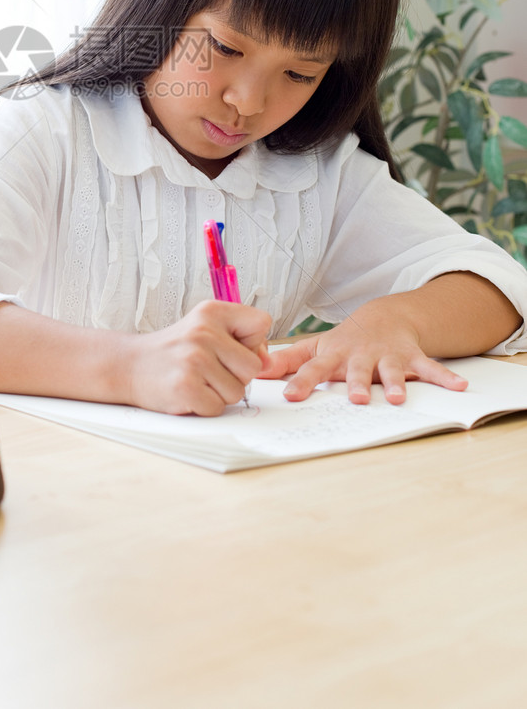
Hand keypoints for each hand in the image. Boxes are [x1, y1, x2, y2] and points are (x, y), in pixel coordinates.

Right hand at [127, 301, 270, 415]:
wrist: (130, 364)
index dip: (252, 342)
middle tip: (209, 370)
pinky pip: (218, 407)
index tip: (228, 347)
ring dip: (219, 393)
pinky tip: (188, 392)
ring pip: (237, 392)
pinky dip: (204, 406)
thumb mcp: (205, 328)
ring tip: (196, 379)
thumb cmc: (174, 350)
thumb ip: (239, 339)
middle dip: (236, 375)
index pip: (262, 323)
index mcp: (212, 312)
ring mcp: (194, 359)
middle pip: (253, 366)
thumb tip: (267, 362)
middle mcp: (204, 332)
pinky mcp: (185, 386)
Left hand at [258, 299, 468, 404]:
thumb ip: (288, 362)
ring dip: (396, 382)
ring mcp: (388, 355)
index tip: (291, 397)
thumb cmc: (345, 340)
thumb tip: (256, 371)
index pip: (314, 370)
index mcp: (335, 356)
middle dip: (357, 384)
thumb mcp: (316, 348)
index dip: (302, 383)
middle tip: (357, 399)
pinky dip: (445, 378)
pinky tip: (459, 388)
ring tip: (399, 397)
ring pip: (392, 370)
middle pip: (357, 371)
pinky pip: (431, 368)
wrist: (384, 316)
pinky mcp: (412, 357)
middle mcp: (361, 355)